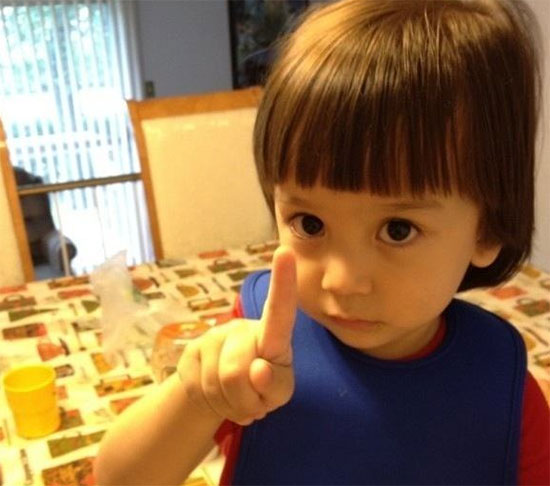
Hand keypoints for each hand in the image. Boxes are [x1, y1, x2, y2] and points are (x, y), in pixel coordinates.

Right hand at [177, 246, 296, 424]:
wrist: (222, 394)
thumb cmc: (263, 385)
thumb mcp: (278, 392)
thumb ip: (275, 384)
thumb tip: (258, 369)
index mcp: (271, 334)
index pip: (279, 309)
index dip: (283, 281)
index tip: (285, 250)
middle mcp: (241, 328)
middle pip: (237, 370)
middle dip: (245, 398)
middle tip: (252, 402)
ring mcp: (212, 338)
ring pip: (216, 384)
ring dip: (230, 405)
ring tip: (237, 399)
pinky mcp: (189, 354)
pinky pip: (197, 390)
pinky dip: (212, 406)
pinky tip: (219, 397)